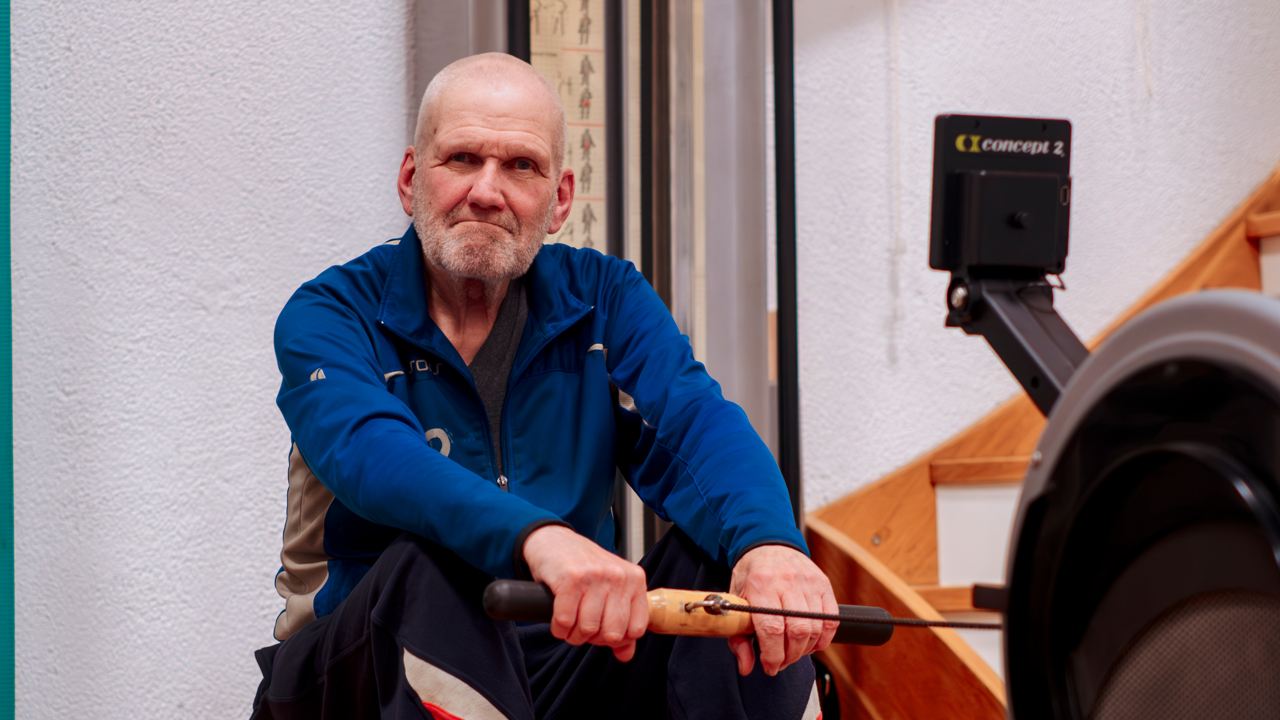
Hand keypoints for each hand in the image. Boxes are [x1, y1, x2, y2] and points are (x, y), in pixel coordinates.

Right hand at [522, 525, 649, 661]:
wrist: (553, 541)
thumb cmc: (583, 566)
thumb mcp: (610, 589)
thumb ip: (623, 622)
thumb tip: (626, 655)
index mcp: (634, 580)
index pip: (635, 629)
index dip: (616, 639)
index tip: (603, 633)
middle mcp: (618, 576)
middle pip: (611, 633)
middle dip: (593, 639)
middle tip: (583, 628)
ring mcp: (595, 576)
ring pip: (588, 629)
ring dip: (573, 635)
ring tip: (569, 623)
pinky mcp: (571, 578)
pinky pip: (565, 621)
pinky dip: (559, 628)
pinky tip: (558, 619)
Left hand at [728, 545, 837, 676]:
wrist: (768, 544)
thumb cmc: (751, 575)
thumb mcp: (737, 601)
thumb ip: (738, 636)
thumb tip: (746, 666)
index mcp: (760, 585)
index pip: (772, 629)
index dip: (773, 654)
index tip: (770, 666)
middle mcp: (786, 582)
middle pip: (796, 631)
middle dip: (790, 655)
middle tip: (781, 661)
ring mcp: (808, 582)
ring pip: (815, 628)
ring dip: (805, 649)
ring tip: (794, 651)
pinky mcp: (823, 584)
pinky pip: (830, 619)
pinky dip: (824, 637)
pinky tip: (812, 642)